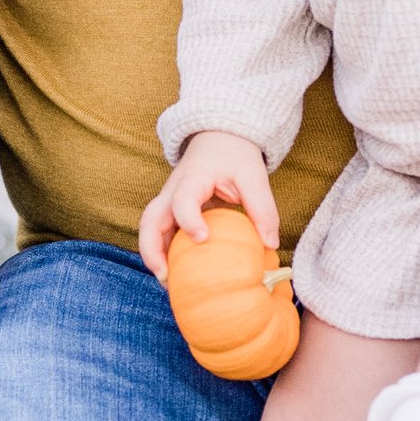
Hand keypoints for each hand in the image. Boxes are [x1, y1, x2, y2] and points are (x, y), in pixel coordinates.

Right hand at [140, 133, 279, 281]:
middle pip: (150, 219)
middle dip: (152, 248)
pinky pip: (161, 234)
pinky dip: (163, 254)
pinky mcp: (172, 212)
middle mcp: (173, 191)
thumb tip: (270, 244)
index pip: (183, 199)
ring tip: (169, 283)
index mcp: (193, 178)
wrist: (219, 138)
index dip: (189, 219)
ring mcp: (169, 202)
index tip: (203, 238)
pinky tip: (178, 275)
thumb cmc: (235, 156)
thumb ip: (262, 208)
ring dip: (154, 256)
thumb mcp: (253, 175)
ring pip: (149, 229)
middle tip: (166, 275)